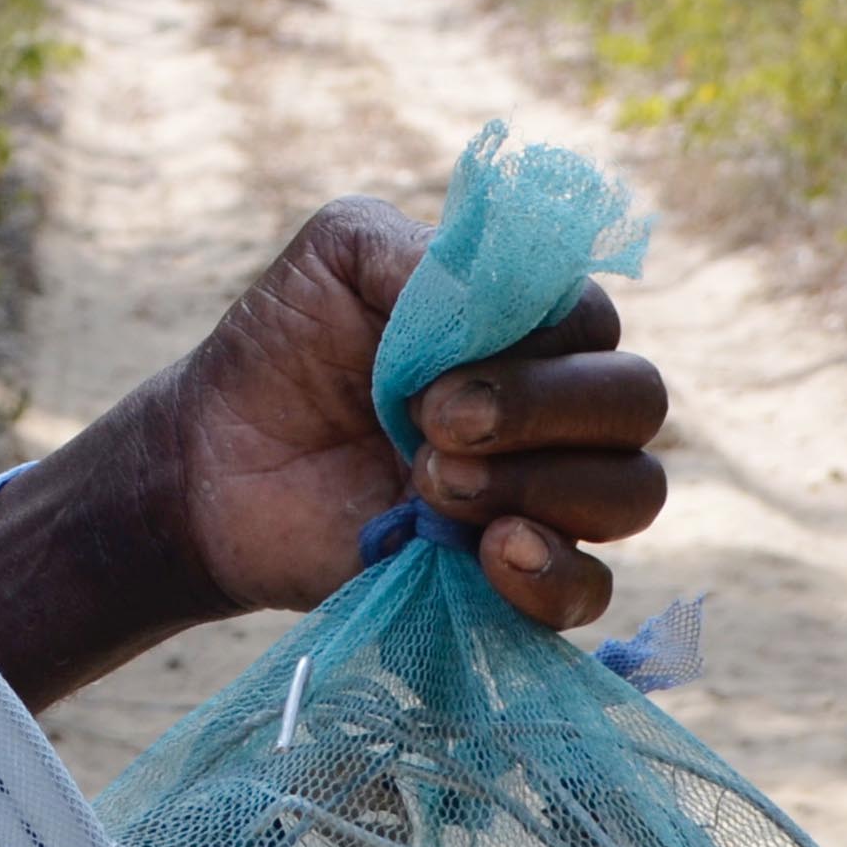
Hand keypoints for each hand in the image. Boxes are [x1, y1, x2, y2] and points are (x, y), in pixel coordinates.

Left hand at [0, 196, 673, 709]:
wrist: (210, 462)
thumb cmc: (283, 345)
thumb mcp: (339, 255)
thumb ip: (421, 254)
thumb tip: (495, 298)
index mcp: (528, 324)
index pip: (595, 324)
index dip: (535, 345)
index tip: (429, 374)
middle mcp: (556, 408)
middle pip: (636, 403)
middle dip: (544, 411)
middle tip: (433, 427)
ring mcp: (542, 496)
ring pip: (629, 492)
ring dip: (543, 487)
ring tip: (431, 485)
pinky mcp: (510, 581)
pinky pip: (589, 593)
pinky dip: (554, 574)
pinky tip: (490, 555)